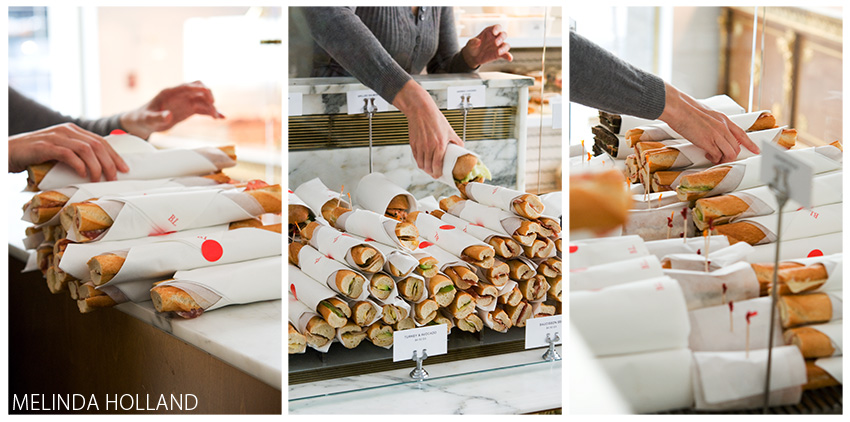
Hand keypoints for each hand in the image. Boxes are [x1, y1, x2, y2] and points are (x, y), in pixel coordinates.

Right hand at [8, 123, 128, 180]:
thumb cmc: (35, 156)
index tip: (125, 169)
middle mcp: (67, 130)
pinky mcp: (45, 146)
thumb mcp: (59, 153)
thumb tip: (97, 171)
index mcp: (73, 131)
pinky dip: (78, 165)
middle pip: (97, 145)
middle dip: (110, 163)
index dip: (115, 156)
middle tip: (115, 178)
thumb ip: (75, 156)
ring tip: (99, 179)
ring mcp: (56, 137)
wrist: (8, 152)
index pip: (101, 142)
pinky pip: (68, 154)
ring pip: (86, 149)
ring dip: (96, 166)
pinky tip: (83, 174)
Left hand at [120, 81, 224, 138]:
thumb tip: (168, 116)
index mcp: (169, 93)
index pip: (186, 86)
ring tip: (219, 117)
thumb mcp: (148, 119)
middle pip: (198, 88)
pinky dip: (210, 112)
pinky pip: (202, 108)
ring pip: (203, 99)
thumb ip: (158, 118)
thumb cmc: (143, 119)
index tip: (208, 95)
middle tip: (213, 106)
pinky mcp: (188, 109)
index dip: (198, 89)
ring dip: (212, 106)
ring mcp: (185, 101)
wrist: (143, 122)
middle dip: (208, 95)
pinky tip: (219, 118)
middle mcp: (179, 95)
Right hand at [393, 80, 463, 177]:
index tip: (439, 175)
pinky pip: (415, 157)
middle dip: (432, 173)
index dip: (438, 173)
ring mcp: (420, 147)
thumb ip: (456, 141)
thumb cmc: (435, 118)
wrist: (421, 110)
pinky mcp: (413, 144)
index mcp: (439, 145)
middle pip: (428, 167)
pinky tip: (422, 161)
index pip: (437, 166)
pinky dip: (419, 162)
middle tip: (435, 174)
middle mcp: (428, 148)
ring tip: (428, 169)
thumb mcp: (450, 130)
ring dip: (425, 169)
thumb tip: (461, 148)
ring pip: (421, 164)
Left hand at [462, 24, 512, 68]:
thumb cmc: (472, 47)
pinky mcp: (499, 54)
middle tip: (495, 43)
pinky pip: (506, 54)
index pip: (497, 27)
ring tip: (499, 52)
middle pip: (503, 34)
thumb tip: (478, 42)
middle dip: (501, 38)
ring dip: (504, 48)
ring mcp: (498, 46)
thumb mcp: (470, 44)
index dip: (497, 28)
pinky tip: (509, 58)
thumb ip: (473, 42)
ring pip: (506, 44)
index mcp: (490, 32)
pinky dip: (508, 56)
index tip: (494, 33)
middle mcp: (496, 38)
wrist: (472, 57)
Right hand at [658, 83, 758, 163]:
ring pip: (729, 153)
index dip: (750, 144)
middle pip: (736, 148)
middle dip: (730, 155)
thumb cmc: (687, 110)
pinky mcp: (707, 142)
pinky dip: (713, 158)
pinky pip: (716, 155)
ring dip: (722, 158)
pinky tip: (707, 154)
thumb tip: (714, 130)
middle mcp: (723, 128)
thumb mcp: (707, 114)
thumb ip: (714, 122)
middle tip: (722, 156)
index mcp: (724, 119)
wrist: (679, 109)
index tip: (755, 150)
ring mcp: (716, 135)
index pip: (742, 134)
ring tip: (713, 156)